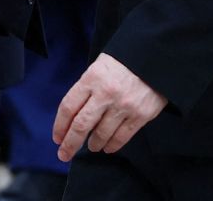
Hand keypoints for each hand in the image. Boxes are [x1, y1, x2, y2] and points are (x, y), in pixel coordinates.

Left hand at [53, 53, 167, 160]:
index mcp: (92, 78)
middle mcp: (106, 93)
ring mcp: (124, 105)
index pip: (68, 107)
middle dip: (70, 144)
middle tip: (64, 154)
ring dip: (93, 144)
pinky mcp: (141, 115)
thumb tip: (73, 117)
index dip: (60, 126)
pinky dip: (112, 145)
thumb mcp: (98, 68)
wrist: (155, 58)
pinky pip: (122, 137)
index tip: (57, 138)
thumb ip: (86, 89)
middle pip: (81, 125)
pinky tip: (107, 147)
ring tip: (92, 146)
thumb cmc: (122, 63)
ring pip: (101, 134)